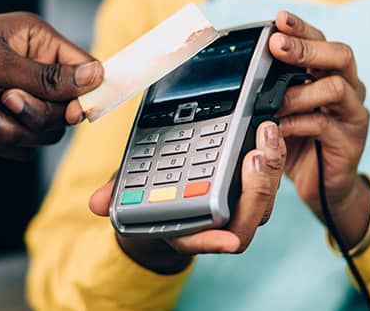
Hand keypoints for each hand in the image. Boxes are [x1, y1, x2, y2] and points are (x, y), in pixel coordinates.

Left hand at [0, 13, 102, 146]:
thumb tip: (96, 75)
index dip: (83, 94)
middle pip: (64, 108)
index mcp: (33, 39)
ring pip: (41, 131)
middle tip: (5, 102)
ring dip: (11, 131)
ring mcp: (10, 94)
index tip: (73, 112)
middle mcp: (27, 66)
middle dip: (34, 115)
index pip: (82, 68)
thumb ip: (47, 78)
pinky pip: (18, 144)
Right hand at [88, 121, 285, 273]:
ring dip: (271, 165)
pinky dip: (273, 152)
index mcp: (188, 229)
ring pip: (265, 196)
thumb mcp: (128, 188)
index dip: (214, 243)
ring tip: (266, 132)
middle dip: (256, 189)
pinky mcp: (253, 181)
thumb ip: (116, 192)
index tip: (226, 240)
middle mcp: (218, 223)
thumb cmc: (151, 191)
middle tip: (254, 156)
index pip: (205, 242)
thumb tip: (96, 203)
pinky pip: (270, 174)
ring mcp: (239, 202)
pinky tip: (270, 127)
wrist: (166, 186)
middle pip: (247, 218)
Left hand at [267, 10, 369, 249]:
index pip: (320, 40)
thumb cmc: (300, 139)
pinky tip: (277, 127)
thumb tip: (243, 62)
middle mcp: (349, 86)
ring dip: (299, 90)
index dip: (301, 28)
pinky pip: (325, 123)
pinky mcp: (351, 139)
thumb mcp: (283, 107)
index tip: (279, 18)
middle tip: (277, 46)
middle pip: (339, 55)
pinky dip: (297, 122)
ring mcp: (353, 112)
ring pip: (335, 87)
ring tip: (273, 101)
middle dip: (305, 48)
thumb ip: (272, 85)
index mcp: (330, 72)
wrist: (323, 186)